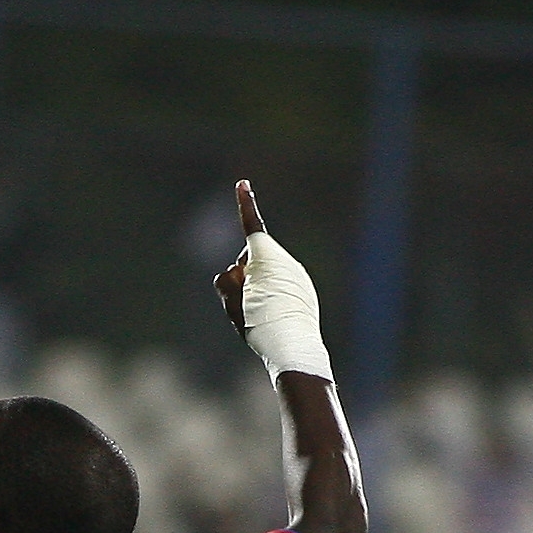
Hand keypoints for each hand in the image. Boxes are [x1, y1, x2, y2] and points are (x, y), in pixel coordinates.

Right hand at [211, 179, 331, 381]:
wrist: (294, 348)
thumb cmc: (260, 324)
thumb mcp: (232, 303)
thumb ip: (229, 283)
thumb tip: (237, 274)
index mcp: (265, 257)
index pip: (251, 225)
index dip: (244, 204)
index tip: (242, 183)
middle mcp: (284, 260)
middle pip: (251, 261)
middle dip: (244, 275)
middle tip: (245, 303)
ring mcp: (296, 274)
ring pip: (267, 276)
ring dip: (259, 290)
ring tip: (261, 316)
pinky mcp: (304, 290)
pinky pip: (281, 288)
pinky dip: (274, 299)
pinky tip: (274, 320)